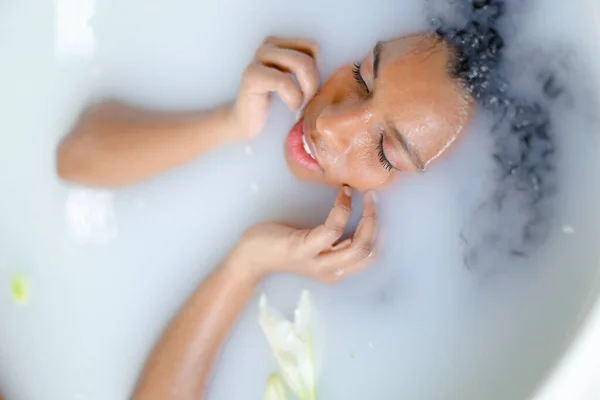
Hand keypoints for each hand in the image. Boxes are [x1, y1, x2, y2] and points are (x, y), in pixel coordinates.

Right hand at [229, 36, 319, 138]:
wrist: (248, 122)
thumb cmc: (275, 105)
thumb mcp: (297, 83)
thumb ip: (309, 71)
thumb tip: (336, 72)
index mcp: (280, 44)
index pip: (313, 48)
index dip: (318, 71)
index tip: (310, 90)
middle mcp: (268, 46)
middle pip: (309, 57)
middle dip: (313, 84)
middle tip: (306, 102)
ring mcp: (258, 58)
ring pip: (301, 64)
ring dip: (306, 90)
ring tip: (299, 104)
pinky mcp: (252, 75)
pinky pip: (284, 81)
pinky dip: (293, 97)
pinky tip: (290, 106)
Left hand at [229, 187, 377, 283]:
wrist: (251, 256)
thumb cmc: (281, 246)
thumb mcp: (315, 246)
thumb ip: (334, 241)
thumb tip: (354, 217)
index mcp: (336, 270)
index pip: (370, 256)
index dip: (378, 232)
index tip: (374, 208)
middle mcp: (330, 271)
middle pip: (368, 251)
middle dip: (376, 222)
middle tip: (372, 198)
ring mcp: (317, 262)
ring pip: (357, 244)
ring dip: (367, 217)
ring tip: (363, 195)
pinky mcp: (303, 249)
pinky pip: (332, 229)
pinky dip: (342, 209)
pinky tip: (342, 195)